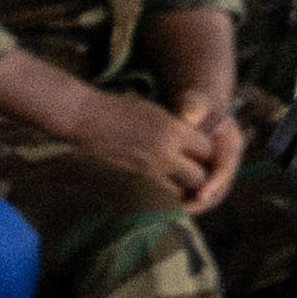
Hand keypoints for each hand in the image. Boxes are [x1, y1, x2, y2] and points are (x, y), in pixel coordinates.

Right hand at [69, 90, 230, 214]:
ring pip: (184, 187)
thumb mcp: (157, 112)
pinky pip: (164, 189)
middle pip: (201, 174)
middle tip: (201, 169)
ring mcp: (150, 167)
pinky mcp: (135, 177)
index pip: (209, 149)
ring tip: (187, 178)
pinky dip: (171, 189)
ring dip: (188, 184)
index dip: (210, 152)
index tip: (207, 151)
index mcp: (174, 130)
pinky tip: (169, 182)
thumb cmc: (120, 108)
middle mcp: (166, 151)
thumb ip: (178, 128)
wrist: (86, 117)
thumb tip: (196, 139)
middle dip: (204, 173)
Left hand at [162, 96, 249, 214]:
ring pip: (213, 193)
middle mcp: (227, 160)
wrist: (199, 104)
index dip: (214, 183)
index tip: (199, 195)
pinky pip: (202, 190)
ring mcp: (218, 167)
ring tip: (177, 208)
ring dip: (197, 203)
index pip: (226, 168)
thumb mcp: (196, 102)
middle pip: (223, 187)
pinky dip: (190, 198)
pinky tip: (173, 201)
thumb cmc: (198, 103)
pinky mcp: (206, 172)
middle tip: (184, 208)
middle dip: (205, 200)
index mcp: (231, 144)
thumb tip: (188, 120)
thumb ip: (193, 110)